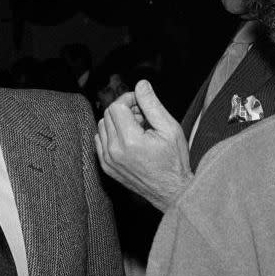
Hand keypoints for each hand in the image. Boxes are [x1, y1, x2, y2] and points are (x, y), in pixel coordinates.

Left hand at [95, 80, 192, 211]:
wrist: (171, 191)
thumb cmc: (174, 161)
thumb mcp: (170, 128)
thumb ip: (152, 104)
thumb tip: (141, 84)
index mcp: (130, 140)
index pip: (116, 106)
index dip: (129, 99)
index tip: (142, 104)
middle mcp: (114, 150)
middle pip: (108, 114)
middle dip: (124, 110)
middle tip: (143, 117)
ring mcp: (107, 160)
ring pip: (102, 126)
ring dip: (117, 122)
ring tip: (138, 129)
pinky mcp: (106, 166)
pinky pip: (100, 140)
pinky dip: (111, 135)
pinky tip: (129, 140)